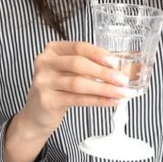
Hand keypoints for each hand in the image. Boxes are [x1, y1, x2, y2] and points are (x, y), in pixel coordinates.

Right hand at [20, 41, 136, 134]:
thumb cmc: (59, 88)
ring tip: (121, 92)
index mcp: (53, 50)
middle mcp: (45, 63)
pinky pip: (76, 99)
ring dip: (103, 88)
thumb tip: (125, 66)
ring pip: (78, 83)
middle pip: (78, 64)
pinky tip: (110, 101)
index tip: (116, 62)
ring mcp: (43, 82)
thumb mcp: (70, 72)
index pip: (78, 47)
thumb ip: (91, 66)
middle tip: (123, 80)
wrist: (37, 114)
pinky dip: (96, 100)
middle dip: (104, 73)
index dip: (98, 54)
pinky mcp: (46, 100)